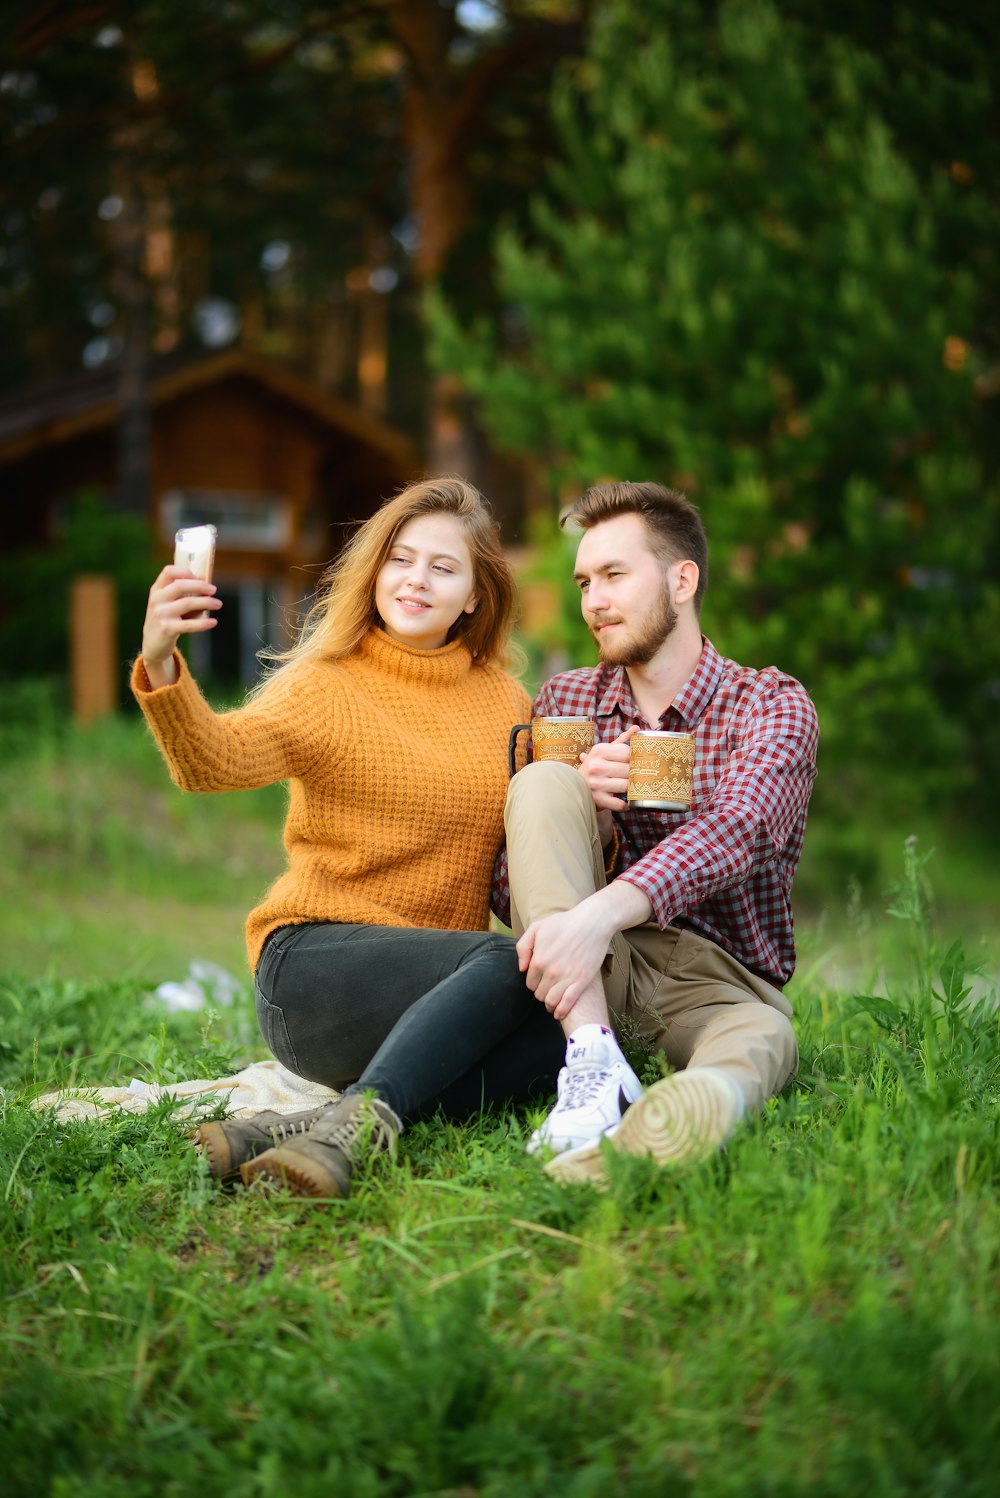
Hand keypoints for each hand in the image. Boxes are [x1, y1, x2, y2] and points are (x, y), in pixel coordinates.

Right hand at [141, 565, 220, 682]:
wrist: (152, 643)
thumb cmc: (165, 619)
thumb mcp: (166, 602)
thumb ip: (180, 593)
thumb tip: (207, 586)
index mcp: (157, 589)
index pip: (168, 571)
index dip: (185, 571)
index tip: (198, 576)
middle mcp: (157, 600)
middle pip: (180, 586)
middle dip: (200, 586)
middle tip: (213, 590)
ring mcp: (161, 614)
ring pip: (188, 603)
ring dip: (207, 602)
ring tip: (218, 604)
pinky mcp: (167, 629)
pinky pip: (189, 624)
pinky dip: (204, 623)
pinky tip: (213, 622)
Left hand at [516, 901, 614, 1021]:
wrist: (593, 922)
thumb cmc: (565, 923)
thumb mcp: (537, 927)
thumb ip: (523, 947)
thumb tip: (522, 968)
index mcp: (538, 959)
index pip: (529, 982)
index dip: (534, 982)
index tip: (540, 979)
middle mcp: (551, 971)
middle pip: (539, 994)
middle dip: (541, 992)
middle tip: (548, 987)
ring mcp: (567, 978)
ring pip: (551, 1002)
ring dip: (550, 1003)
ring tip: (552, 1000)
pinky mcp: (582, 981)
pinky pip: (567, 1004)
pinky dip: (561, 1011)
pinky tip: (559, 1012)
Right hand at [578, 726, 637, 844]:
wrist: (574, 786)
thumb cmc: (594, 767)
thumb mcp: (604, 752)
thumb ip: (621, 741)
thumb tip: (637, 728)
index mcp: (599, 751)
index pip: (628, 753)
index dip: (637, 758)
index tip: (640, 763)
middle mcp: (596, 766)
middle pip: (629, 770)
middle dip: (636, 775)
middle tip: (641, 777)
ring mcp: (596, 783)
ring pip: (627, 786)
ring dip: (633, 789)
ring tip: (635, 788)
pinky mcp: (598, 799)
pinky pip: (620, 804)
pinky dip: (626, 804)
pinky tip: (627, 802)